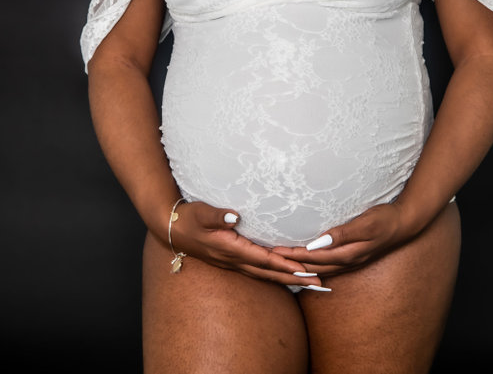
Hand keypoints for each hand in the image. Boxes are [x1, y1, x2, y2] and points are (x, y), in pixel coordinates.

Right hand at [170, 201, 326, 288]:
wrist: (172, 229)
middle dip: (294, 278)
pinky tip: (285, 275)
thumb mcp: (201, 213)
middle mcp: (235, 260)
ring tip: (309, 282)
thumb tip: (234, 215)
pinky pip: (259, 270)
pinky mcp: (233, 260)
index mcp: (231, 249)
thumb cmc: (188, 218)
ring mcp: (234, 262)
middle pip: (269, 272)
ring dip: (287, 278)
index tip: (303, 268)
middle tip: (317, 282)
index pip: (263, 258)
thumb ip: (217, 215)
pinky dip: (275, 274)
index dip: (283, 263)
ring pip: (265, 274)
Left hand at [271, 202, 409, 276]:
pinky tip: (306, 263)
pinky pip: (326, 265)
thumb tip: (319, 242)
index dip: (293, 256)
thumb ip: (343, 233)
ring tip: (282, 262)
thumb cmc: (384, 219)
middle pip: (313, 267)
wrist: (404, 223)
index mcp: (347, 254)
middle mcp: (346, 262)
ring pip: (319, 268)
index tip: (274, 252)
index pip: (313, 258)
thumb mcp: (365, 223)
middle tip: (270, 258)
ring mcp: (350, 261)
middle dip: (291, 264)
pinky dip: (312, 265)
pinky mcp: (351, 257)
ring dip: (299, 266)